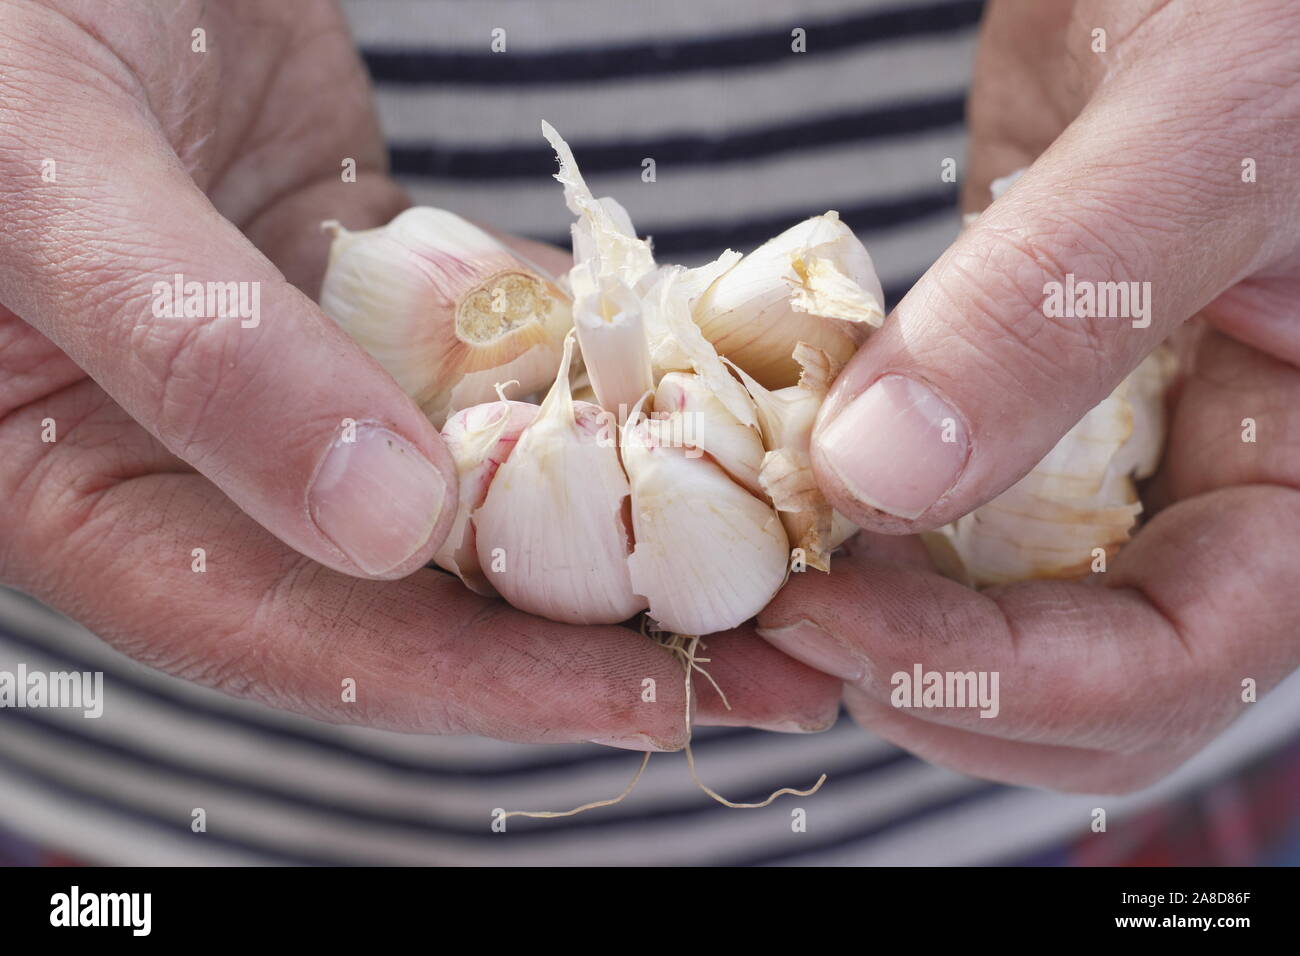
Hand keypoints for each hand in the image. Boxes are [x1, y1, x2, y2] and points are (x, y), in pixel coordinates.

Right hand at [0, 1, 840, 744]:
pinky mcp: (373, 287)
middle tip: (775, 666)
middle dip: (599, 632)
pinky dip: (607, 379)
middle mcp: (215, 462)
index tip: (651, 703)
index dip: (484, 684)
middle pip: (424, 587)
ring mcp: (309, 372)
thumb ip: (204, 358)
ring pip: (486, 477)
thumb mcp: (52, 190)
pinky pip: (506, 352)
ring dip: (635, 522)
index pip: (304, 635)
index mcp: (90, 497)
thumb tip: (387, 525)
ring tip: (783, 558)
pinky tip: (720, 413)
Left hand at [759, 0, 1299, 790]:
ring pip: (982, 608)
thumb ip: (1053, 312)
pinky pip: (920, 499)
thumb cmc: (1270, 0)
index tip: (827, 623)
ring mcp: (1098, 448)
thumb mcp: (1201, 132)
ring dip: (861, 619)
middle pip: (1069, 679)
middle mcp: (1206, 487)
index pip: (1172, 660)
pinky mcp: (1005, 393)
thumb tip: (876, 481)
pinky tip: (758, 489)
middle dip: (918, 681)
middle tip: (770, 628)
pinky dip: (839, 516)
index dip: (998, 680)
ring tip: (745, 584)